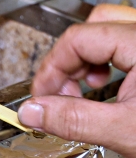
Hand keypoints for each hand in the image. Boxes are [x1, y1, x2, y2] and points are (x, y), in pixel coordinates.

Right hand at [18, 3, 135, 157]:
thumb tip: (32, 111)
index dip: (52, 69)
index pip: (78, 39)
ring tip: (89, 91)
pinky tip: (113, 91)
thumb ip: (73, 119)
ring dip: (92, 61)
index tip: (42, 96)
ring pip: (113, 31)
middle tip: (63, 92)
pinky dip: (113, 65)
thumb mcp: (125, 131)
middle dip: (71, 61)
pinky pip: (130, 46)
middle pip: (95, 26)